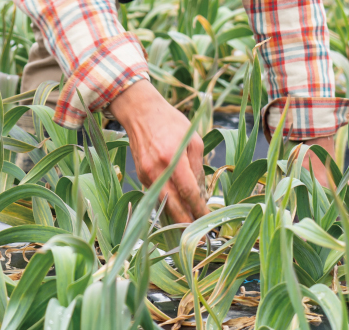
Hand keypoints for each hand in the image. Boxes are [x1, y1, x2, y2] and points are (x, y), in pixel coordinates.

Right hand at [110, 81, 207, 223]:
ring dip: (175, 218)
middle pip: (173, 206)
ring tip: (189, 228)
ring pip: (162, 205)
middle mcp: (157, 170)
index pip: (188, 192)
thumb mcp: (193, 139)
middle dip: (186, 223)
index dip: (199, 209)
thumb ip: (197, 167)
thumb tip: (200, 191)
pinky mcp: (140, 175)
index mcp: (173, 158)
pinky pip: (155, 195)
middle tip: (199, 235)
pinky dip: (166, 204)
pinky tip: (176, 210)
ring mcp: (146, 174)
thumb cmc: (170, 122)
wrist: (141, 112)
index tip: (208, 220)